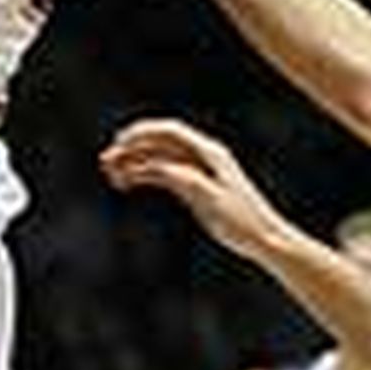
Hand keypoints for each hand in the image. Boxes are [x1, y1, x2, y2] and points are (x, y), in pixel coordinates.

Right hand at [100, 117, 289, 263]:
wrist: (265, 238)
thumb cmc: (242, 221)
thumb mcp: (212, 201)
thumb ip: (187, 182)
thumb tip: (160, 167)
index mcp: (210, 153)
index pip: (169, 131)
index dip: (141, 133)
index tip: (118, 143)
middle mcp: (204, 156)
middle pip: (160, 141)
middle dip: (132, 147)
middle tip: (106, 160)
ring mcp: (200, 169)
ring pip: (159, 157)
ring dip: (134, 161)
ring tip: (110, 173)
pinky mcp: (197, 185)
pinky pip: (165, 172)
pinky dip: (145, 174)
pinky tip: (127, 182)